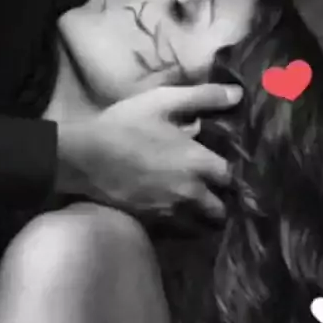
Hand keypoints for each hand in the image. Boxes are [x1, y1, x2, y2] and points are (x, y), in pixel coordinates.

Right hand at [53, 84, 242, 222]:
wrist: (83, 157)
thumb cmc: (124, 125)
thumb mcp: (163, 101)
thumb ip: (203, 97)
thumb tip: (238, 94)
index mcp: (198, 163)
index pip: (230, 176)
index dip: (230, 173)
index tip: (227, 168)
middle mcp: (190, 192)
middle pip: (219, 209)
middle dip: (221, 202)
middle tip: (216, 193)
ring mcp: (170, 210)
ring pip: (198, 224)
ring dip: (201, 217)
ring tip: (197, 207)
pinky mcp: (150, 221)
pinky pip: (174, 229)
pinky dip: (178, 223)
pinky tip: (172, 212)